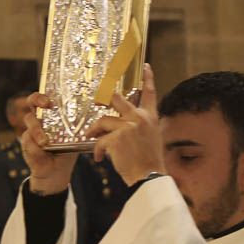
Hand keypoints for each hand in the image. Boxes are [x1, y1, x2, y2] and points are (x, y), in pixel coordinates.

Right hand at [23, 93, 78, 194]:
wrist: (57, 171)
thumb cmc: (67, 150)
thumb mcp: (76, 137)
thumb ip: (82, 128)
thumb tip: (100, 116)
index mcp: (50, 115)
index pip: (43, 99)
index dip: (43, 95)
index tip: (50, 99)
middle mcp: (39, 120)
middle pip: (31, 103)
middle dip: (37, 100)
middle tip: (47, 105)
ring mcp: (31, 131)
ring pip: (29, 123)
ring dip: (37, 132)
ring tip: (45, 142)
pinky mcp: (27, 144)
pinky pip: (28, 142)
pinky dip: (36, 148)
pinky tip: (43, 152)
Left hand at [89, 64, 164, 184]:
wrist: (149, 177)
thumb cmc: (149, 162)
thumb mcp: (152, 139)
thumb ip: (141, 127)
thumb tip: (125, 124)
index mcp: (151, 118)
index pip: (150, 94)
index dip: (148, 78)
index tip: (146, 67)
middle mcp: (140, 118)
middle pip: (117, 99)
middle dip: (105, 99)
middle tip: (97, 100)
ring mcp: (128, 127)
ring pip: (103, 120)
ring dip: (94, 131)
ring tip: (92, 139)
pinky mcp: (116, 138)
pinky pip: (99, 140)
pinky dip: (97, 150)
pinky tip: (99, 158)